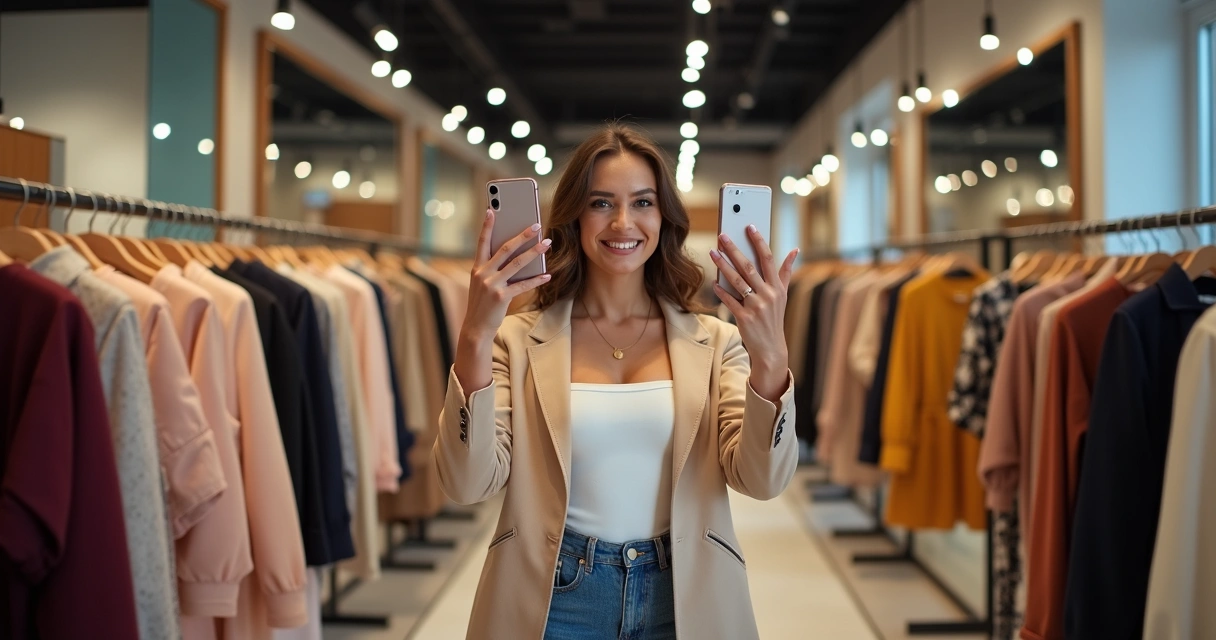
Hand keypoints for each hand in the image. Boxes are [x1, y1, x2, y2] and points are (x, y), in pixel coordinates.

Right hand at [461, 208, 551, 342]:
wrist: (475, 327)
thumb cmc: (482, 303)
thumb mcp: (482, 283)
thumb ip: (494, 268)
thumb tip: (516, 254)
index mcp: (477, 267)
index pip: (482, 242)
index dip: (487, 226)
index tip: (491, 209)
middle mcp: (482, 273)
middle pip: (505, 249)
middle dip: (522, 235)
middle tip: (536, 225)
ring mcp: (491, 285)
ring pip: (517, 263)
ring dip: (534, 252)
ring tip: (547, 244)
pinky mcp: (501, 297)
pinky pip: (523, 285)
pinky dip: (536, 279)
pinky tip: (547, 274)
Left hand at [709, 226, 797, 401]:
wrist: (770, 347)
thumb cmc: (774, 318)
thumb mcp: (783, 295)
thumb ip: (785, 272)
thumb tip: (794, 250)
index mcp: (777, 287)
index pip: (768, 259)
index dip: (759, 241)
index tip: (750, 226)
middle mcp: (768, 295)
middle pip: (749, 267)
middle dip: (734, 249)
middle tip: (722, 235)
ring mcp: (756, 306)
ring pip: (737, 281)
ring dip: (723, 266)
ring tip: (713, 253)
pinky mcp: (744, 317)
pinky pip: (730, 300)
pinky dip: (721, 291)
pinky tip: (713, 282)